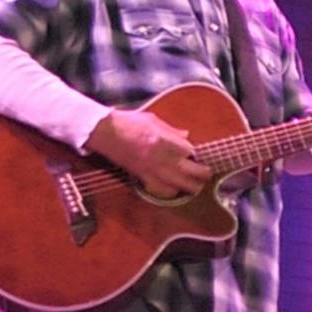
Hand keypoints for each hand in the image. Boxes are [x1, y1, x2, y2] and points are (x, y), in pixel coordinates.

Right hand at [89, 108, 211, 196]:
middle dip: (203, 173)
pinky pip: (161, 191)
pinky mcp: (142, 177)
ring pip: (180, 185)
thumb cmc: (127, 123)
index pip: (190, 151)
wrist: (104, 132)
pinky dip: (171, 191)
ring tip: (197, 185)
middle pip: (192, 171)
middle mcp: (161, 158)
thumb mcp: (152, 120)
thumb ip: (171, 130)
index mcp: (164, 140)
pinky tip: (174, 188)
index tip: (197, 154)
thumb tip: (186, 136)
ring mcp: (152, 169)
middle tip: (207, 173)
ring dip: (191, 186)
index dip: (196, 153)